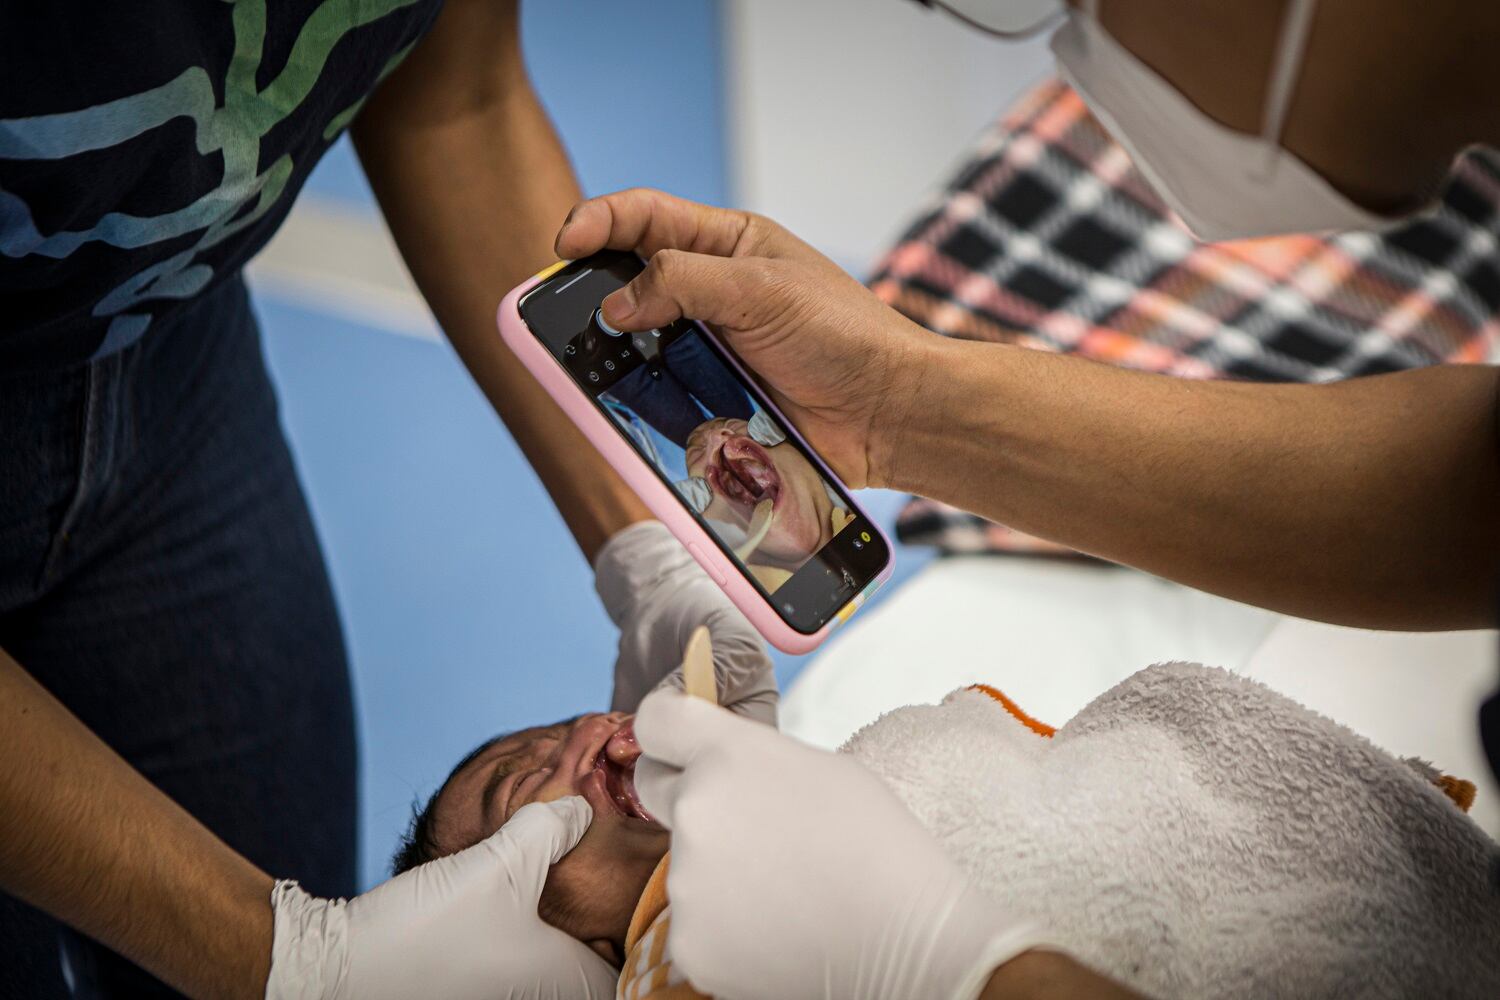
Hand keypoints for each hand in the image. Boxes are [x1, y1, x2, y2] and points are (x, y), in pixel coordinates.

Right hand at [266, 797, 615, 999]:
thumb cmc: (428, 930)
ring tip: (572, 873)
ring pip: (563, 956)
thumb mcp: (502, 861)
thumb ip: (552, 826)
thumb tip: (580, 808)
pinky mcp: (477, 984)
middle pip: (599, 958)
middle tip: (615, 870)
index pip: (631, 963)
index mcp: (565, 978)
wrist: (342, 967)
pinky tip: (524, 891)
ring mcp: (507, 991)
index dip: (645, 927)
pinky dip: (537, 928)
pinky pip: (528, 957)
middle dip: (608, 918)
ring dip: (571, 921)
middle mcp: (542, 992)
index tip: (649, 888)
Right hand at [554, 188, 936, 488]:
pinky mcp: (714, 400)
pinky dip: (640, 405)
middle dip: (592, 299)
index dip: (598, 222)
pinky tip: (624, 412)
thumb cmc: (844, 336)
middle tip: (562, 317)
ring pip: (638, 348)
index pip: (645, 217)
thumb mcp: (761, 289)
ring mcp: (710, 349)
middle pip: (628, 284)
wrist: (889, 414)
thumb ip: (683, 282)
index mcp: (727, 245)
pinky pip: (661, 399)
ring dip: (613, 360)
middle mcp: (712, 293)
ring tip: (588, 371)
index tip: (564, 245)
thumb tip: (615, 306)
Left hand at [631, 690, 1050, 999]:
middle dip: (686, 794)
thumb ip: (754, 759)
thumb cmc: (879, 848)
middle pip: (655, 787)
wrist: (904, 942)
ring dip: (719, 869)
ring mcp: (685, 880)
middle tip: (740, 820)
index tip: (676, 738)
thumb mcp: (823, 769)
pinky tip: (778, 926)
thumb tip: (725, 769)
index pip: (656, 719)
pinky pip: (696, 919)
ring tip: (786, 887)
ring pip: (686, 862)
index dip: (666, 726)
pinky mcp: (687, 940)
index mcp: (728, 754)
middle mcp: (694, 810)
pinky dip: (726, 924)